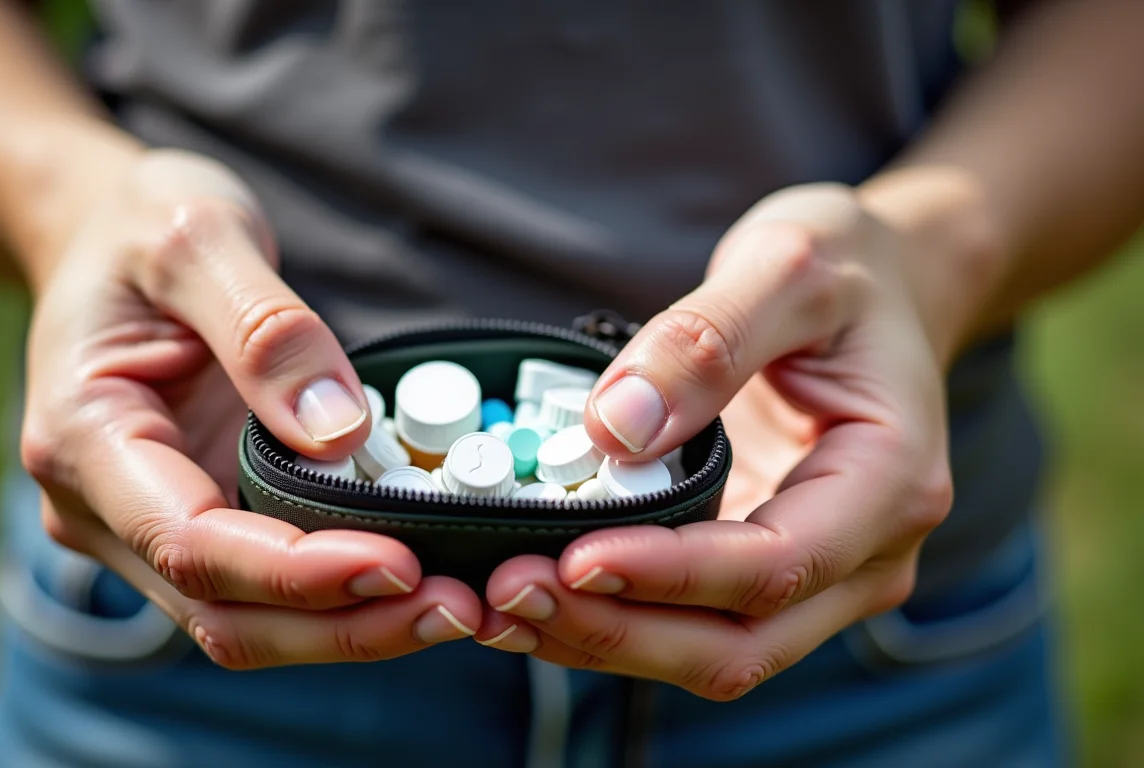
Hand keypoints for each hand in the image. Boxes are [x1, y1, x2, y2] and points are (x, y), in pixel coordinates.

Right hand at [20, 148, 479, 667]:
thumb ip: (265, 331)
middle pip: (223, 612)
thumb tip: (339, 432)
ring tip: (454, 606)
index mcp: (84, 438)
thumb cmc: (139, 226)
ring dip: (350, 628)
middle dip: (341, 625)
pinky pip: (269, 589)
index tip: (398, 564)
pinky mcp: (198, 522)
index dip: (295, 571)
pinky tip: (417, 580)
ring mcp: (147, 527)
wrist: (103, 237)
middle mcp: (102, 508)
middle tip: (455, 608)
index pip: (190, 542)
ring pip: (248, 621)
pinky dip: (341, 598)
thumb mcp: (199, 239)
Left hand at [478, 184, 952, 699]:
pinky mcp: (762, 572)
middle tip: (510, 592)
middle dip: (618, 630)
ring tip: (500, 603)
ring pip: (708, 653)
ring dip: (601, 638)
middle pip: (738, 645)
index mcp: (890, 483)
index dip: (670, 575)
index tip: (574, 559)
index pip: (777, 565)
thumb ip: (703, 342)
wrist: (878, 291)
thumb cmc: (848, 272)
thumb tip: (614, 430)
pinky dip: (609, 617)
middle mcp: (863, 554)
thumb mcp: (786, 266)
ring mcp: (816, 576)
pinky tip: (537, 593)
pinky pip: (687, 622)